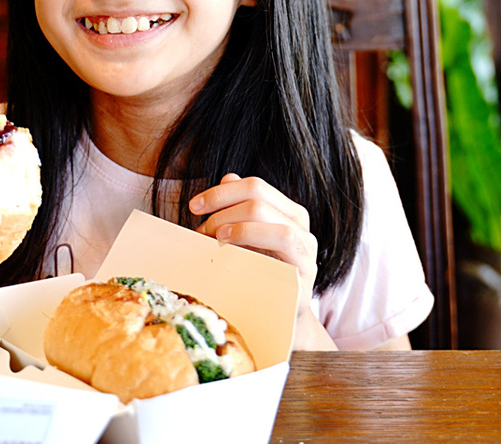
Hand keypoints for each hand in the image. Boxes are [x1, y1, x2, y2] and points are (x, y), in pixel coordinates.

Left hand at [190, 174, 332, 348]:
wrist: (280, 322)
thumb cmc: (259, 280)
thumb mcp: (245, 243)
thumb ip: (238, 212)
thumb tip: (228, 177)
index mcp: (287, 213)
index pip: (254, 186)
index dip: (221, 191)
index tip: (194, 206)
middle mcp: (301, 226)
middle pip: (258, 195)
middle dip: (222, 207)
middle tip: (202, 229)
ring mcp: (306, 248)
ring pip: (271, 216)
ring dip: (235, 222)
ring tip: (215, 236)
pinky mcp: (306, 271)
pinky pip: (283, 241)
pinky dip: (252, 236)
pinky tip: (230, 245)